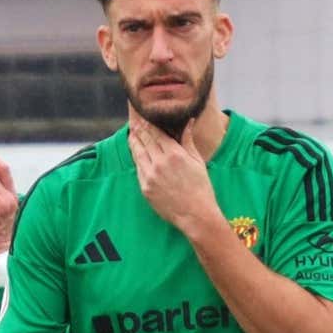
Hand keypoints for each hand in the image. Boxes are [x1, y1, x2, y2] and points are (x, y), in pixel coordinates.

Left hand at [127, 112, 219, 233]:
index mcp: (174, 154)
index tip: (144, 118)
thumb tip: (188, 121)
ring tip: (131, 135)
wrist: (196, 214)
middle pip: (145, 141)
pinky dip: (136, 159)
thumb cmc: (201, 187)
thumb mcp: (197, 161)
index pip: (156, 133)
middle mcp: (159, 163)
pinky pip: (138, 169)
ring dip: (134, 142)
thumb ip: (188, 140)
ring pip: (138, 154)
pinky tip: (136, 154)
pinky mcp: (145, 188)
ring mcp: (150, 176)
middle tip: (133, 122)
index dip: (148, 125)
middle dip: (139, 130)